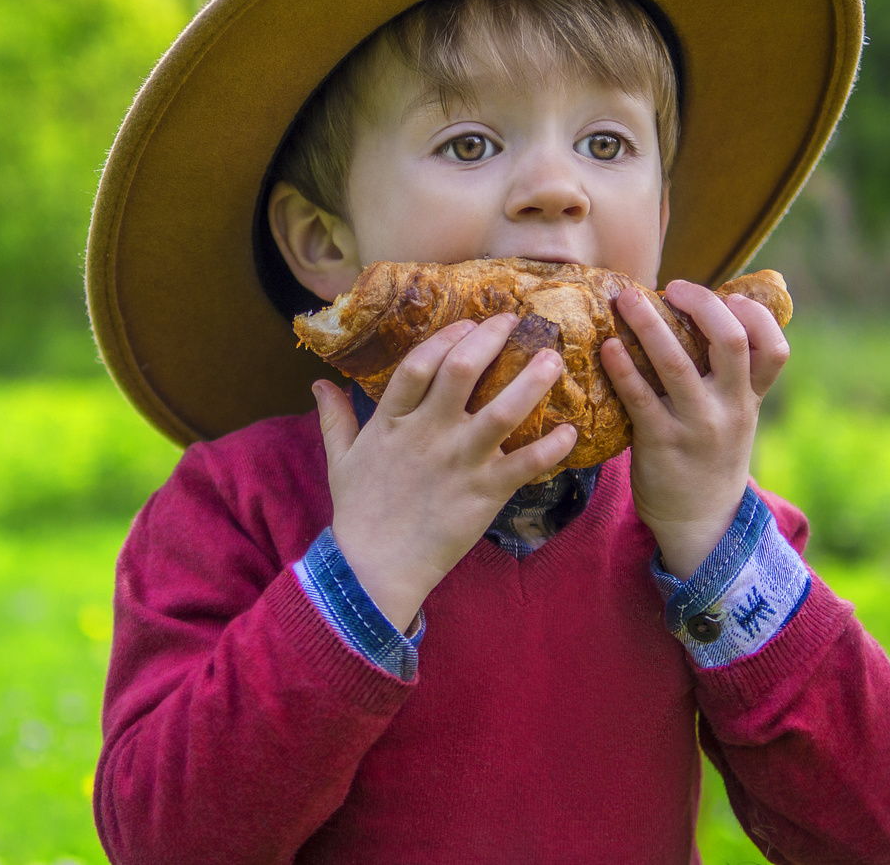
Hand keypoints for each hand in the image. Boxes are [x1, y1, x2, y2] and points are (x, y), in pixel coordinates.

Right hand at [312, 313, 576, 632]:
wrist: (375, 568)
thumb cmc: (358, 513)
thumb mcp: (340, 459)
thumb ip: (334, 417)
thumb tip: (319, 382)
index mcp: (392, 421)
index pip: (419, 363)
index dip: (446, 336)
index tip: (470, 322)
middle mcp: (428, 433)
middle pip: (463, 370)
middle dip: (492, 338)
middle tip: (515, 320)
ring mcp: (460, 461)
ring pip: (503, 410)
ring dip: (532, 381)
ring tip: (553, 359)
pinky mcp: (484, 493)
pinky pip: (526, 464)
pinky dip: (551, 448)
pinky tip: (570, 431)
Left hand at [600, 281, 789, 578]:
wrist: (699, 522)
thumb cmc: (709, 455)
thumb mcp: (734, 416)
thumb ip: (729, 375)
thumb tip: (706, 314)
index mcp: (750, 397)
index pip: (774, 348)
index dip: (755, 315)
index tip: (728, 295)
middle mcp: (730, 408)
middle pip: (731, 342)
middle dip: (701, 304)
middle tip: (671, 287)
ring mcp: (697, 425)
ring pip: (677, 363)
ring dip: (649, 325)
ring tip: (625, 300)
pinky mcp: (660, 443)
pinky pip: (640, 398)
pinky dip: (622, 367)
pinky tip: (607, 347)